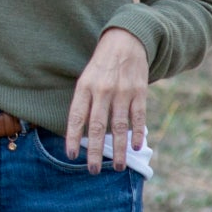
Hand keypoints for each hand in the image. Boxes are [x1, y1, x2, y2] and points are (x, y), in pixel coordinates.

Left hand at [64, 27, 150, 173]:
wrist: (126, 41)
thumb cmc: (102, 66)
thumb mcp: (86, 78)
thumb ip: (84, 103)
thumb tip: (80, 133)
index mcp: (85, 87)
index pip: (76, 116)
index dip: (73, 137)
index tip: (71, 155)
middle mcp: (102, 90)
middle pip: (98, 126)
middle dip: (96, 151)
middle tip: (94, 170)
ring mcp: (122, 92)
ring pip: (120, 126)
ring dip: (119, 149)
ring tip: (118, 166)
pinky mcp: (140, 92)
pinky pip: (138, 117)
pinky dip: (137, 133)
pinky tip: (135, 147)